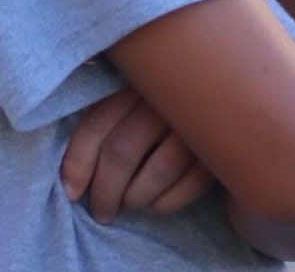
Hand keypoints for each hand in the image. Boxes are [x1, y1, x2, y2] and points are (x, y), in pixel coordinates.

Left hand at [61, 87, 212, 223]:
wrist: (223, 90)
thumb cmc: (162, 99)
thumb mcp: (132, 94)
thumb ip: (108, 117)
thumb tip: (72, 173)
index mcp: (134, 82)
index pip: (97, 123)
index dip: (78, 162)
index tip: (70, 193)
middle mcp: (161, 99)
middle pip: (122, 151)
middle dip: (105, 190)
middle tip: (100, 212)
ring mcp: (192, 122)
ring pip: (156, 171)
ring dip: (135, 199)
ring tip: (128, 206)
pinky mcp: (219, 147)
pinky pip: (190, 185)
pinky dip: (166, 204)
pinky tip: (154, 206)